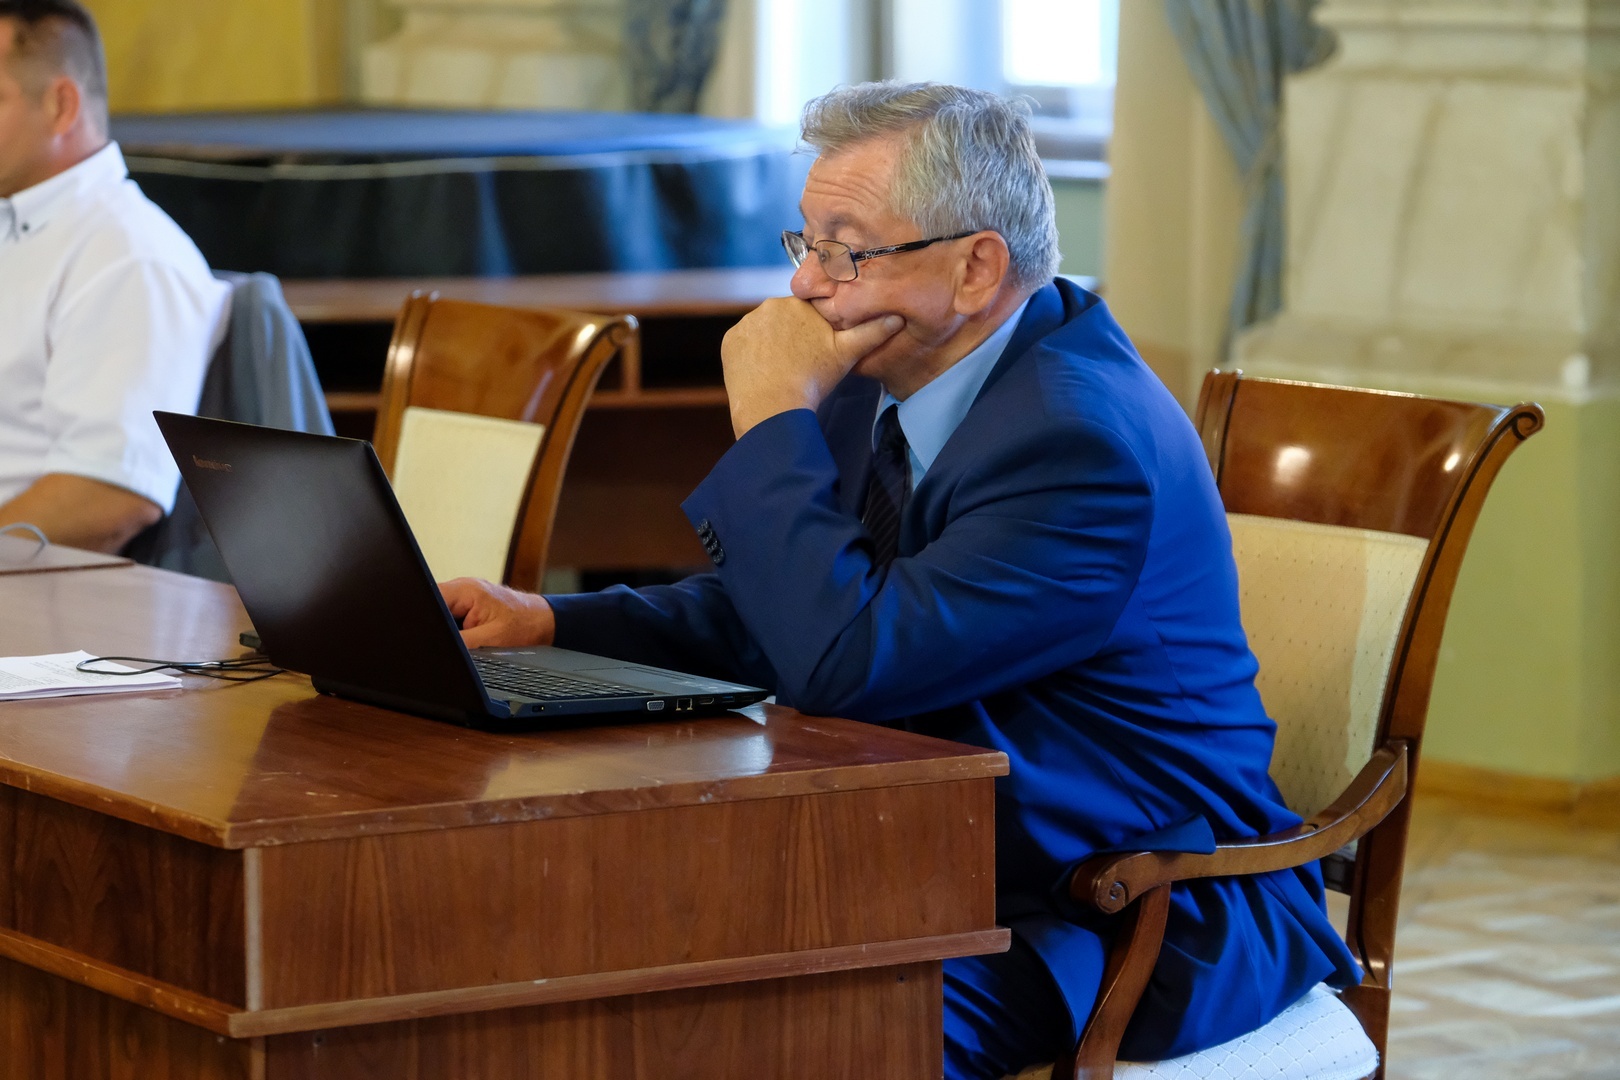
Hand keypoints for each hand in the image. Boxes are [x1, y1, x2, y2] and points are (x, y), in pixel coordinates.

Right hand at [439, 578, 555, 647]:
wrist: (542, 622)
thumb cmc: (524, 625)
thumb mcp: (490, 638)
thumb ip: (461, 641)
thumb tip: (441, 648)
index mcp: (465, 590)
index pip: (430, 597)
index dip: (425, 616)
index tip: (432, 634)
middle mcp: (462, 588)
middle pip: (432, 605)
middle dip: (437, 625)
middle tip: (460, 637)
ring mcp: (465, 595)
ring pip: (441, 612)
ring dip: (448, 626)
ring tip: (471, 634)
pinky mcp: (468, 603)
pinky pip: (451, 615)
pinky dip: (456, 627)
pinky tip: (471, 633)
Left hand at [721, 297, 903, 436]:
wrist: (773, 407)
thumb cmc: (814, 380)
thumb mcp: (847, 355)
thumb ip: (872, 332)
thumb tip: (897, 317)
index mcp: (798, 303)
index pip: (806, 314)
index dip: (812, 334)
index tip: (815, 354)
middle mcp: (768, 305)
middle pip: (783, 320)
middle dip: (790, 337)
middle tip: (800, 365)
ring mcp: (745, 323)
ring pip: (763, 331)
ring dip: (770, 345)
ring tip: (782, 371)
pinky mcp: (729, 341)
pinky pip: (743, 344)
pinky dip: (752, 355)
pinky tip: (763, 372)